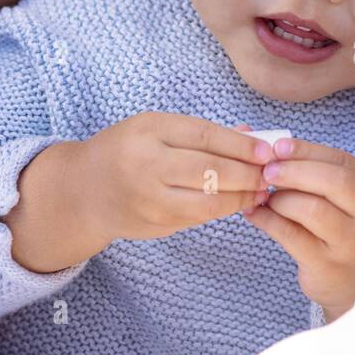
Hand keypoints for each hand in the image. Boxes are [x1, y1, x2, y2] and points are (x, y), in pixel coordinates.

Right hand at [76, 112, 275, 244]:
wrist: (82, 191)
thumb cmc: (127, 150)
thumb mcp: (157, 128)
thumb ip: (201, 134)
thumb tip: (253, 139)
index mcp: (148, 131)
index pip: (205, 137)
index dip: (241, 146)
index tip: (268, 151)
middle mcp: (146, 166)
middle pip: (211, 172)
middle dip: (248, 174)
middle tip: (271, 173)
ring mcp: (149, 201)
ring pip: (208, 202)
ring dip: (242, 197)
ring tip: (261, 190)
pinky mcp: (154, 226)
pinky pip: (198, 218)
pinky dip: (223, 210)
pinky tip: (239, 202)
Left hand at [243, 137, 354, 321]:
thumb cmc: (343, 232)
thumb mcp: (345, 201)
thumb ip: (317, 174)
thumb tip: (270, 146)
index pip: (342, 161)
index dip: (307, 151)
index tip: (278, 146)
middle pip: (334, 182)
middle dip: (295, 171)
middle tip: (267, 171)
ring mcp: (350, 243)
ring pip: (312, 210)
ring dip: (280, 199)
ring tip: (265, 198)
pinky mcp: (327, 266)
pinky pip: (291, 236)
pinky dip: (268, 221)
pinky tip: (255, 214)